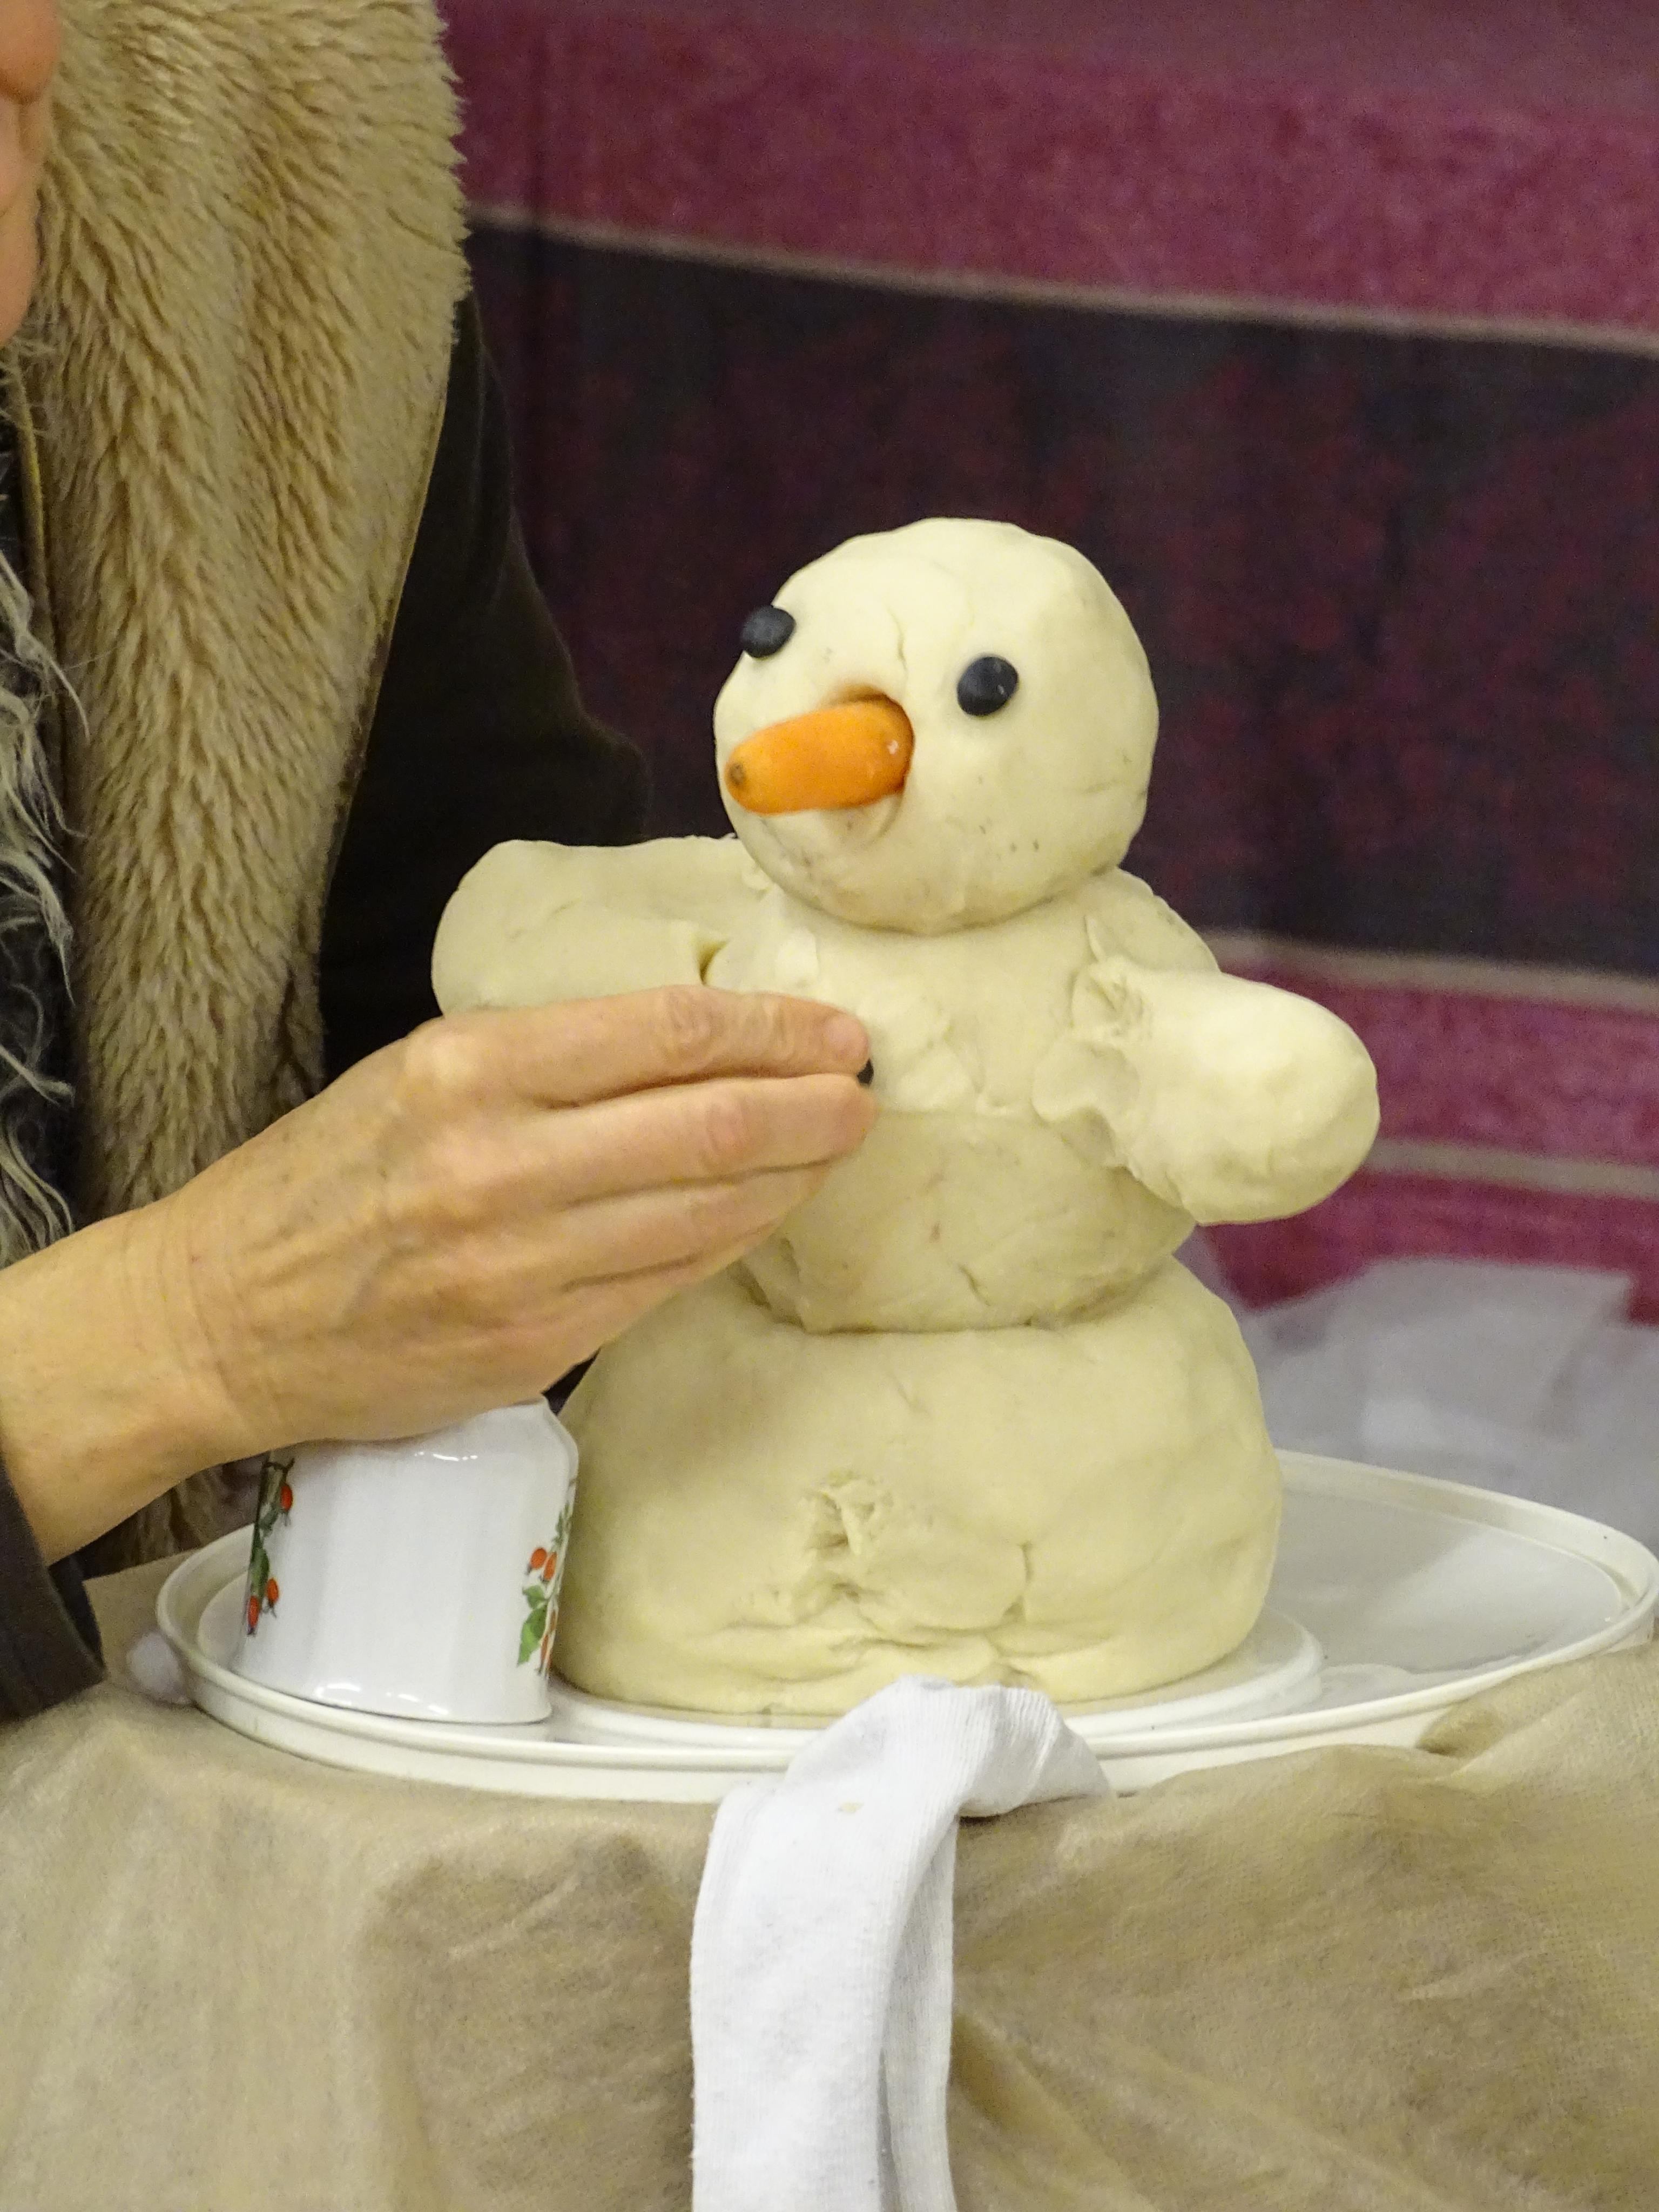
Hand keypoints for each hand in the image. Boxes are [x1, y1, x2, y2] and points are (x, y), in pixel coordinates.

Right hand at [0, 988, 873, 1557]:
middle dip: (811, 1106)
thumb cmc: (319, 1181)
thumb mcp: (414, 1074)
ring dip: (793, 1177)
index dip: (772, 1029)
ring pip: (705, 1212)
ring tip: (839, 1145)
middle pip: (707, 1126)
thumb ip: (545, 1060)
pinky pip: (667, 1283)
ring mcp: (521, 1266)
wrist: (218, 1318)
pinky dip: (732, 1241)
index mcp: (466, 1071)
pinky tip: (767, 1214)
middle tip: (864, 1090)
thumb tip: (691, 1048)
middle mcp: (500, 1165)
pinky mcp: (534, 1346)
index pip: (665, 1033)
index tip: (832, 1029)